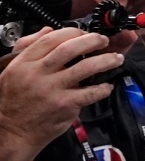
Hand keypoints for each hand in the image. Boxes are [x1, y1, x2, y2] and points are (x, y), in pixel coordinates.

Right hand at [0, 28, 126, 152]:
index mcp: (24, 63)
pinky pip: (90, 92)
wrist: (12, 131)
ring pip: (86, 67)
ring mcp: (52, 89)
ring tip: (117, 58)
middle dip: (93, 40)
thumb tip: (47, 30)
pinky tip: (107, 86)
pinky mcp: (65, 104)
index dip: (72, 31)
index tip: (85, 32)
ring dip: (106, 60)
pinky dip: (103, 88)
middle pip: (70, 48)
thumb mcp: (12, 70)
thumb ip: (29, 48)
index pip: (51, 38)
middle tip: (104, 41)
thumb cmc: (14, 100)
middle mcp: (38, 73)